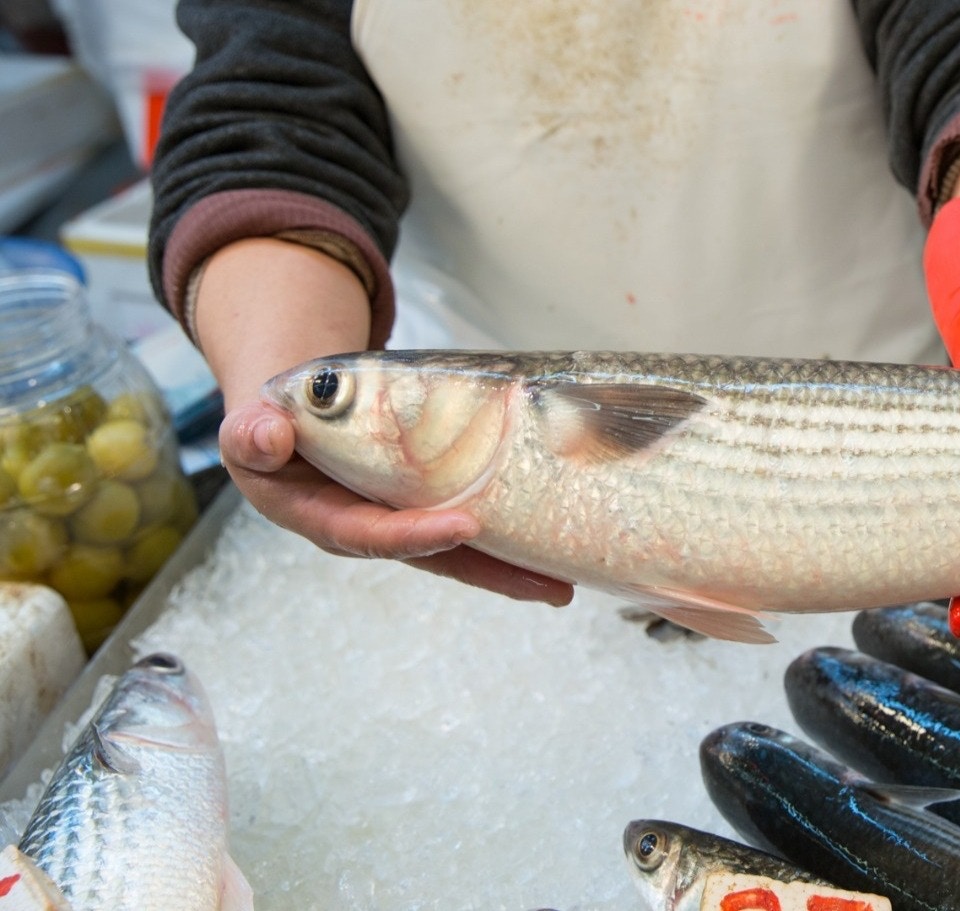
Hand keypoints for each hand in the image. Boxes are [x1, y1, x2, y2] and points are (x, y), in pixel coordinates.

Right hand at [194, 238, 572, 604]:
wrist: (291, 416)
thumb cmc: (272, 425)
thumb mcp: (250, 429)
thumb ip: (252, 435)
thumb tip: (267, 434)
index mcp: (322, 518)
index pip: (371, 533)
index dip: (414, 534)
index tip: (463, 524)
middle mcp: (369, 528)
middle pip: (433, 556)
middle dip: (489, 571)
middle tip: (545, 582)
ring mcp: (401, 519)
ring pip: (459, 549)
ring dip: (510, 566)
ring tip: (562, 582)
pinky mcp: (425, 503)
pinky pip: (468, 518)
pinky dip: (507, 533)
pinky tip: (549, 545)